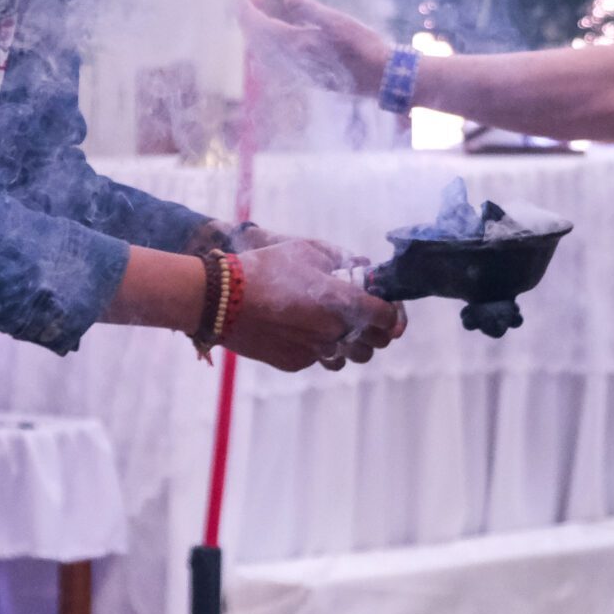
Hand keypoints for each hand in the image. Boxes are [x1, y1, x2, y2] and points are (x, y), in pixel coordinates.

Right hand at [225, 239, 403, 372]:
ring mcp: (314, 351)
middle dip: (376, 332)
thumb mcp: (306, 251)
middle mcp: (333, 331)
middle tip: (366, 319)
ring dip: (350, 345)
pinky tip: (303, 330)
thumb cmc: (264, 268)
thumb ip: (341, 259)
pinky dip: (319, 348)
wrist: (221, 299)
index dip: (393, 313)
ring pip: (349, 358)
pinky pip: (319, 359)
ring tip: (335, 327)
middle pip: (375, 345)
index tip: (388, 309)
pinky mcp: (295, 362)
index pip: (387, 318)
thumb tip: (360, 266)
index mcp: (342, 302)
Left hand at [240, 0, 394, 98]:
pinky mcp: (310, 78)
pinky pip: (278, 65)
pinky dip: (268, 53)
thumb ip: (311, 10)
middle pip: (260, 43)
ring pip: (267, 56)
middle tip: (242, 9)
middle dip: (248, 26)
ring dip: (256, 40)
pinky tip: (273, 49)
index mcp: (299, 44)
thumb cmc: (363, 46)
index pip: (262, 29)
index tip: (238, 0)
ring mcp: (301, 72)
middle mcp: (295, 61)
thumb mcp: (338, 22)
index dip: (247, 15)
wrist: (381, 77)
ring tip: (252, 25)